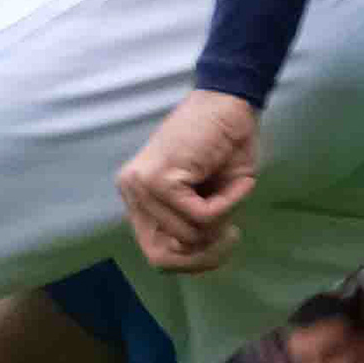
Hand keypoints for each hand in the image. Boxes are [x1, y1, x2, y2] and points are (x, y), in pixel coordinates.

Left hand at [118, 89, 257, 274]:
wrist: (230, 101)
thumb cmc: (224, 146)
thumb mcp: (210, 199)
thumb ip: (194, 228)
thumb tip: (194, 256)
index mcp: (138, 199)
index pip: (156, 255)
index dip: (193, 261)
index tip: (222, 242)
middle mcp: (131, 192)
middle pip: (162, 258)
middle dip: (204, 255)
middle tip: (231, 233)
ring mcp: (141, 186)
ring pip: (187, 237)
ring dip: (223, 219)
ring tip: (231, 189)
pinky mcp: (159, 179)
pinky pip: (201, 217)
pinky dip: (228, 204)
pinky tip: (232, 181)